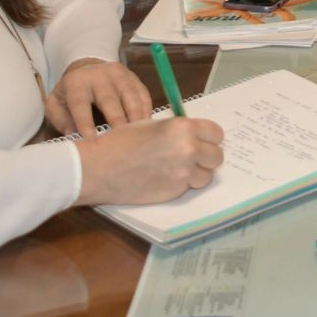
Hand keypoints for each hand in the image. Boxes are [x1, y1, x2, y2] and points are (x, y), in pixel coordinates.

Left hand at [45, 59, 153, 136]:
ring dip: (135, 115)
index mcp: (76, 82)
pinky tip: (146, 125)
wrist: (87, 68)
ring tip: (138, 134)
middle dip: (117, 120)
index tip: (92, 140)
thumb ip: (60, 120)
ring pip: (130, 95)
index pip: (80, 103)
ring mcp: (119, 74)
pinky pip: (142, 93)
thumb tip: (74, 135)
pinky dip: (146, 109)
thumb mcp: (56, 103)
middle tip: (121, 140)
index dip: (85, 122)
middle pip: (109, 99)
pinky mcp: (133, 77)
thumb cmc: (71, 92)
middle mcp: (98, 75)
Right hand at [73, 117, 224, 205]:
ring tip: (177, 170)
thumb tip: (194, 135)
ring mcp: (183, 172)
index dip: (210, 139)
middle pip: (217, 156)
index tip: (203, 142)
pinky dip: (182, 185)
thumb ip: (178, 130)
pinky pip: (189, 188)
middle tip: (192, 158)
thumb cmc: (121, 142)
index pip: (217, 134)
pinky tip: (165, 179)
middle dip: (206, 158)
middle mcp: (188, 149)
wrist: (100, 167)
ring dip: (196, 174)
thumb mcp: (153, 125)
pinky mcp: (175, 191)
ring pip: (207, 176)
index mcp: (183, 128)